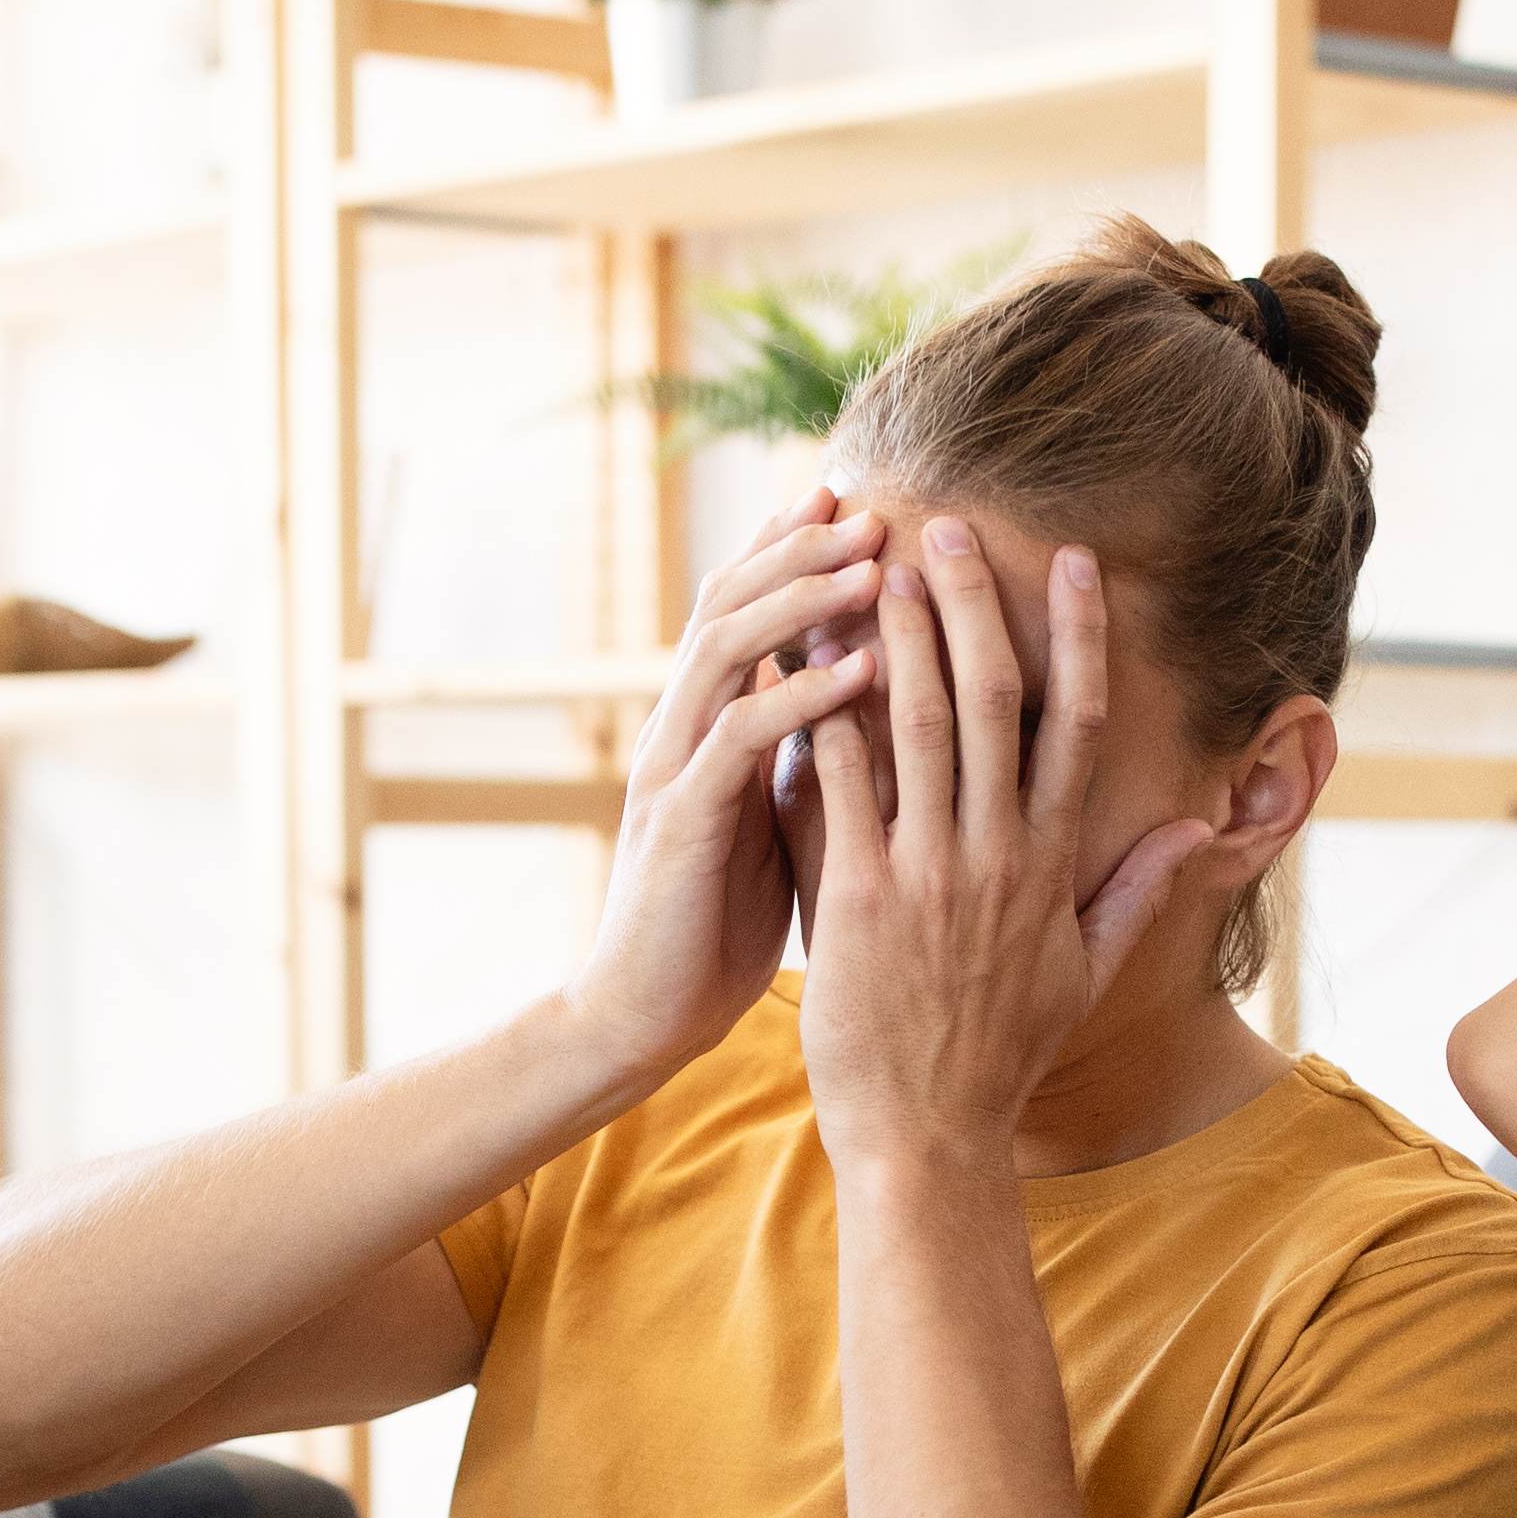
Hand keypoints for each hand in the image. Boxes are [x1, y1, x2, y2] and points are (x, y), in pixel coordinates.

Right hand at [560, 486, 886, 1087]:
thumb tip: (863, 703)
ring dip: (803, 600)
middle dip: (798, 548)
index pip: (744, 610)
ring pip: (728, 648)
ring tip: (872, 565)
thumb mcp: (769, 820)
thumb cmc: (714, 922)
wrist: (644, 1015)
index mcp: (705, 727)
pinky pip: (741, 737)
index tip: (856, 501)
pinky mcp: (681, 820)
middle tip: (869, 505)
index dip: (791, 550)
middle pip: (730, 601)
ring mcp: (675, 768)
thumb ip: (797, 756)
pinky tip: (861, 671)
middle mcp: (681, 729)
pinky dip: (802, 695)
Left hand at [793, 521, 1210, 1173]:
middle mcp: (995, 856)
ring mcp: (926, 875)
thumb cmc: (1000, 1057)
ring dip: (895, 633)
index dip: (1078, 636)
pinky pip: (838, 784)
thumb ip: (1135, 895)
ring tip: (874, 560)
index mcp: (1049, 864)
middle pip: (992, 700)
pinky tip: (798, 655)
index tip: (1069, 562)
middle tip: (944, 525)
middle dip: (970, 603)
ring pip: (914, 725)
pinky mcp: (855, 899)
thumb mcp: (1085, 976)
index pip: (1076, 724)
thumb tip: (1195, 832)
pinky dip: (820, 712)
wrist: (928, 1135)